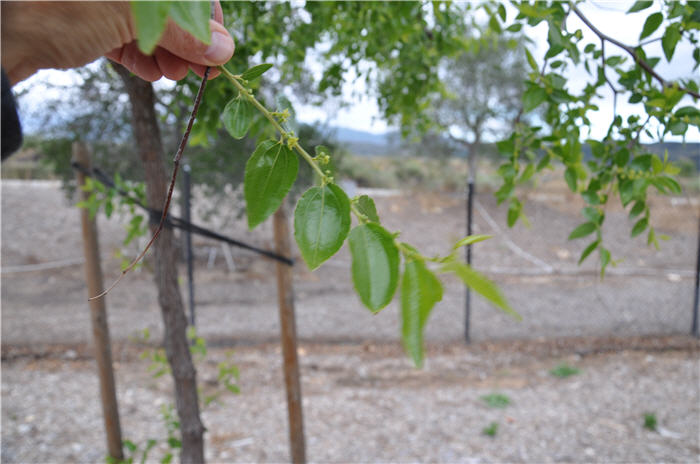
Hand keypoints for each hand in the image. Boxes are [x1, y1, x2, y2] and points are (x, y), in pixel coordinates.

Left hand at [1, 1, 233, 83]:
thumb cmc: (52, 9)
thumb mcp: (126, 17)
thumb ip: (179, 31)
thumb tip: (223, 49)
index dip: (207, 20)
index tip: (216, 53)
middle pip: (168, 6)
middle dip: (185, 41)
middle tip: (195, 74)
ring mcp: (101, 1)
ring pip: (147, 21)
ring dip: (166, 52)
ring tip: (170, 76)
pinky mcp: (82, 15)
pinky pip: (122, 31)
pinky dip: (140, 53)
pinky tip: (148, 72)